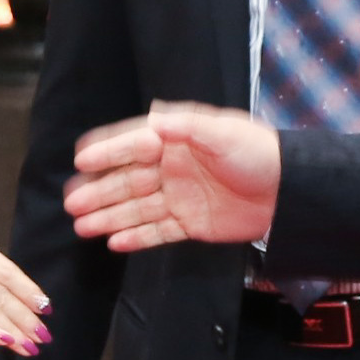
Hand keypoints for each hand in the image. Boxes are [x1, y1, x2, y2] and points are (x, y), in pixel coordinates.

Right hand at [64, 102, 281, 249]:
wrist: (289, 190)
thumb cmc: (257, 152)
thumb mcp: (223, 132)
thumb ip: (186, 126)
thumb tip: (152, 117)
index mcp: (177, 142)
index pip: (133, 145)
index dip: (108, 151)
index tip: (81, 160)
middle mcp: (173, 169)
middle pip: (128, 180)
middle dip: (99, 190)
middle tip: (71, 202)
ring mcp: (180, 198)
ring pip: (136, 208)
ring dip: (109, 216)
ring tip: (81, 225)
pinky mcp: (191, 224)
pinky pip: (157, 231)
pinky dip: (136, 237)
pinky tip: (113, 241)